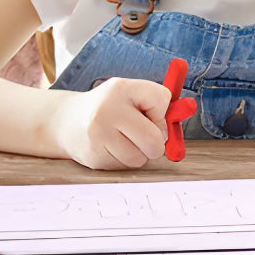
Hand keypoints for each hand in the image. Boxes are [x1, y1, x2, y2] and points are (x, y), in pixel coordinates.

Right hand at [52, 77, 170, 169]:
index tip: (149, 112)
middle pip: (154, 139)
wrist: (67, 121)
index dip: (161, 111)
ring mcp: (98, 135)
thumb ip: (159, 103)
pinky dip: (124, 160)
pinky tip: (111, 147)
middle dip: (156, 142)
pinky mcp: (93, 156)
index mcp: (121, 88)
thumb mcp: (131, 94)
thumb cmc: (111, 107)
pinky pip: (125, 167)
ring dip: (139, 152)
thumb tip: (187, 109)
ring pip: (140, 157)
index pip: (161, 100)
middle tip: (144, 135)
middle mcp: (107, 110)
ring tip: (124, 139)